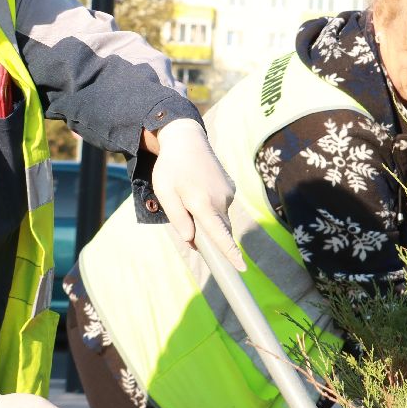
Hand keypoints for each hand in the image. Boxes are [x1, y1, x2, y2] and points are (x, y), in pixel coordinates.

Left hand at [150, 118, 246, 269]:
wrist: (186, 140)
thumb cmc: (170, 168)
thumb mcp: (165, 193)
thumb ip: (178, 218)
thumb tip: (191, 239)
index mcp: (202, 203)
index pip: (219, 234)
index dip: (230, 253)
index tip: (241, 268)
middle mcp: (220, 199)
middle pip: (219, 230)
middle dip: (208, 233)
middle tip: (186, 215)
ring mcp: (228, 193)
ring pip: (220, 218)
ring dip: (208, 217)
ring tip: (189, 195)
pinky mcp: (231, 187)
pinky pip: (222, 206)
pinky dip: (212, 206)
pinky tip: (199, 189)